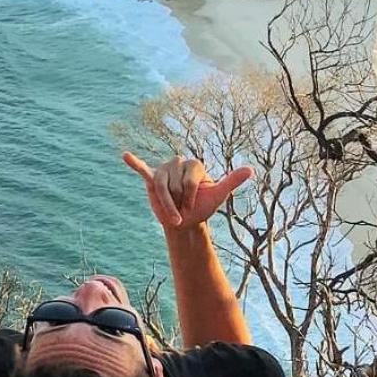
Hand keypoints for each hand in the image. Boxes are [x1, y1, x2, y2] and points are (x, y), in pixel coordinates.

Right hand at [123, 151, 252, 230]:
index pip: (189, 182)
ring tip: (172, 211)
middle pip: (174, 186)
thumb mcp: (218, 195)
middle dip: (178, 202)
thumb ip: (232, 181)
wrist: (185, 220)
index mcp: (194, 164)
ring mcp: (163, 169)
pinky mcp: (151, 178)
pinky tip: (125, 156)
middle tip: (182, 208)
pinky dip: (134, 163)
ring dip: (166, 204)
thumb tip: (251, 170)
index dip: (190, 199)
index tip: (193, 206)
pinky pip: (142, 169)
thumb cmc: (202, 207)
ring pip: (160, 188)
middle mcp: (178, 162)